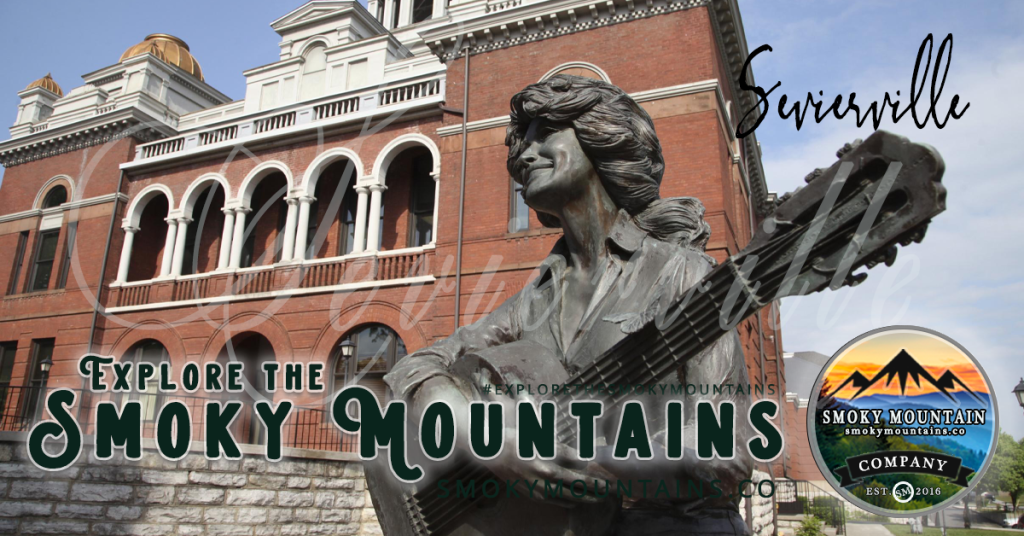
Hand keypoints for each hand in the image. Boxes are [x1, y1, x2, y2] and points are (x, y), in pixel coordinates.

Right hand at [485, 385, 613, 505]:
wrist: (490, 450)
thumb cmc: (516, 437)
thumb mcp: (540, 435)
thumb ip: (562, 447)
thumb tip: (583, 455)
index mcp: (549, 457)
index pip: (580, 465)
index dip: (595, 471)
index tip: (607, 473)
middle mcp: (546, 473)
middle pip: (578, 483)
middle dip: (595, 486)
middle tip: (610, 489)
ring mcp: (539, 485)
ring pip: (568, 495)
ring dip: (585, 497)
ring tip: (599, 497)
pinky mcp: (532, 493)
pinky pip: (554, 500)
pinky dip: (568, 501)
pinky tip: (576, 501)